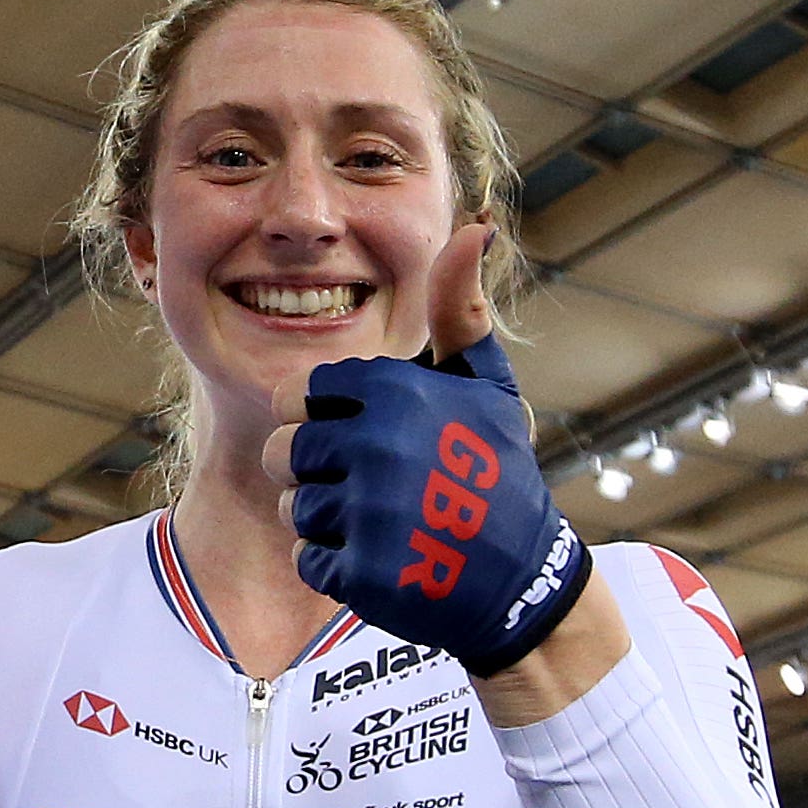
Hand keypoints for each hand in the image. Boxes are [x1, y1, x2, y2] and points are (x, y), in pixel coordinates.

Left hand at [264, 223, 588, 675]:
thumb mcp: (484, 385)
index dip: (320, 417)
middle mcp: (378, 447)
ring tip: (383, 522)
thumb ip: (460, 309)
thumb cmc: (495, 470)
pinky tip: (384, 560)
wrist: (523, 580)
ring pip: (292, 507)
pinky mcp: (362, 575)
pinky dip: (336, 568)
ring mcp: (370, 514)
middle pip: (283, 451)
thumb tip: (473, 227)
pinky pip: (306, 561)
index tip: (359, 434)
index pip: (299, 394)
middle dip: (316, 470)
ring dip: (327, 520)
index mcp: (394, 392)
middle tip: (371, 485)